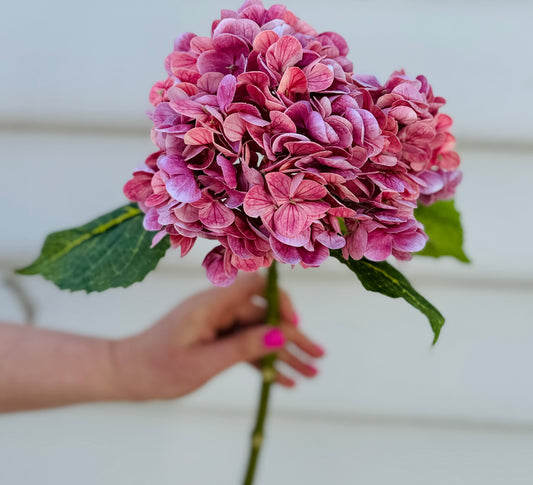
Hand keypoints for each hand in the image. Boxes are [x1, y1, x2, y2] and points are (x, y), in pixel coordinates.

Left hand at [111, 273, 324, 400]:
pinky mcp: (216, 338)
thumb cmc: (159, 367)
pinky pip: (245, 346)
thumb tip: (279, 335)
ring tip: (310, 374)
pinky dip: (263, 361)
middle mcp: (219, 309)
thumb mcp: (203, 362)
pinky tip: (283, 381)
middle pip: (264, 316)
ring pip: (258, 334)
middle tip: (318, 357)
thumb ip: (242, 347)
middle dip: (291, 337)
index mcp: (213, 304)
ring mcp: (218, 324)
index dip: (279, 300)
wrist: (128, 374)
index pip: (256, 286)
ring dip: (283, 354)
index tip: (294, 324)